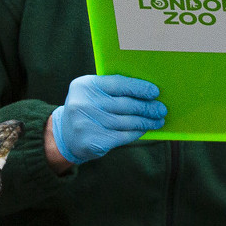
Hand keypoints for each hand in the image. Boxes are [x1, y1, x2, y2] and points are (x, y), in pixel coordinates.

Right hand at [47, 74, 164, 167]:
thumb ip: (113, 89)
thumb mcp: (93, 93)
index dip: (139, 88)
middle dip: (147, 107)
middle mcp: (83, 103)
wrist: (65, 135)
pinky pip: (123, 135)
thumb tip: (148, 91)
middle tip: (161, 109)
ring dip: (146, 121)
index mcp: (85, 85)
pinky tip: (145, 129)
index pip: (118, 83)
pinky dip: (137, 132)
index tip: (155, 92)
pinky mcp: (93, 141)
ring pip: (126, 122)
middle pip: (125, 104)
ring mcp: (86, 123)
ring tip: (158, 120)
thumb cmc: (87, 109)